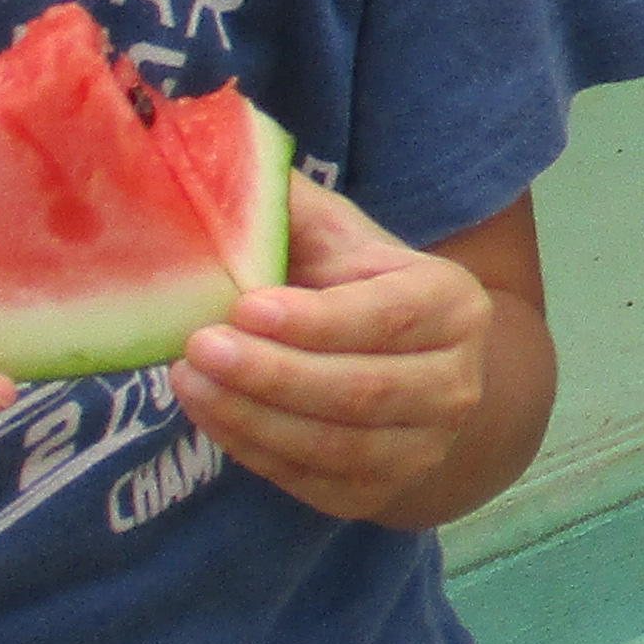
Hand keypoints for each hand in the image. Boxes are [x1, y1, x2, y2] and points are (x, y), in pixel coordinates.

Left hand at [174, 176, 496, 523]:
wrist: (417, 373)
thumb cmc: (361, 288)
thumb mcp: (341, 236)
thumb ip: (286, 203)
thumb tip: (215, 150)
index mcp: (453, 304)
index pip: (385, 319)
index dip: (315, 320)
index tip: (243, 307)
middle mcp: (456, 382)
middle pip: (359, 391)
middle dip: (272, 373)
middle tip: (197, 347)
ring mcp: (425, 447)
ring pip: (335, 445)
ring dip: (253, 417)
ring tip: (188, 380)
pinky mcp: (383, 493)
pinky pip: (313, 482)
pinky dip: (255, 452)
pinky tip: (211, 415)